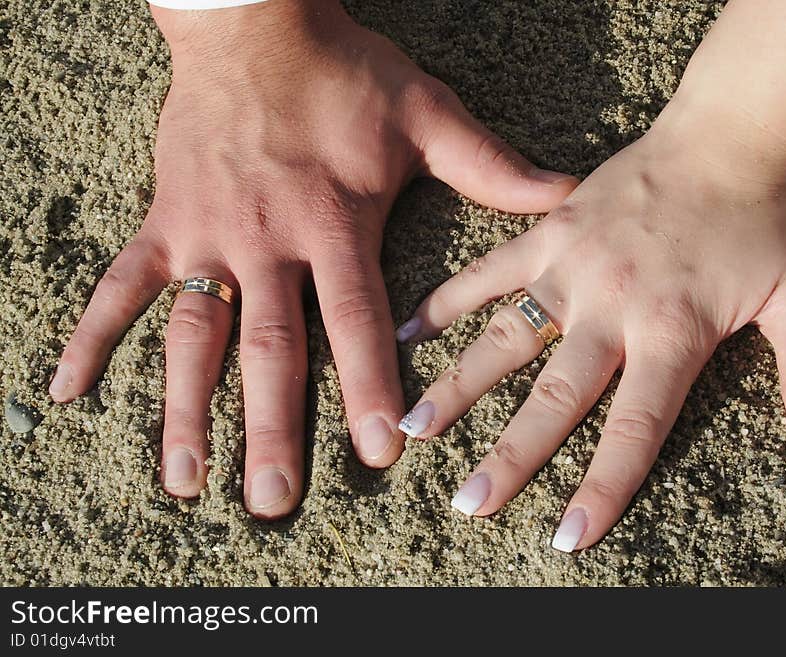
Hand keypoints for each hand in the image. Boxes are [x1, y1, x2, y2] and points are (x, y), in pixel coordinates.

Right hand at [48, 0, 576, 517]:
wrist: (253, 24)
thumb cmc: (343, 74)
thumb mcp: (426, 114)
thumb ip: (492, 167)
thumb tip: (567, 194)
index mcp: (333, 222)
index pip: (356, 319)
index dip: (369, 386)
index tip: (380, 452)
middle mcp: (265, 240)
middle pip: (270, 348)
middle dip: (273, 428)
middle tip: (274, 501)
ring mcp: (206, 237)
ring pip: (192, 336)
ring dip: (186, 411)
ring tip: (187, 482)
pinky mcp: (163, 224)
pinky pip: (119, 287)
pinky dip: (92, 337)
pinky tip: (66, 392)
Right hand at [396, 98, 785, 550]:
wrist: (723, 136)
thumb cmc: (762, 220)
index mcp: (672, 333)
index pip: (633, 428)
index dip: (601, 488)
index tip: (564, 539)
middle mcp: (611, 309)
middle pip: (554, 398)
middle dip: (509, 456)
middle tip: (468, 503)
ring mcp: (570, 269)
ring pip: (505, 339)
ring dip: (459, 388)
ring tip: (416, 430)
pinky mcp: (547, 234)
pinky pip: (488, 272)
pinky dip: (446, 301)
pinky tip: (408, 330)